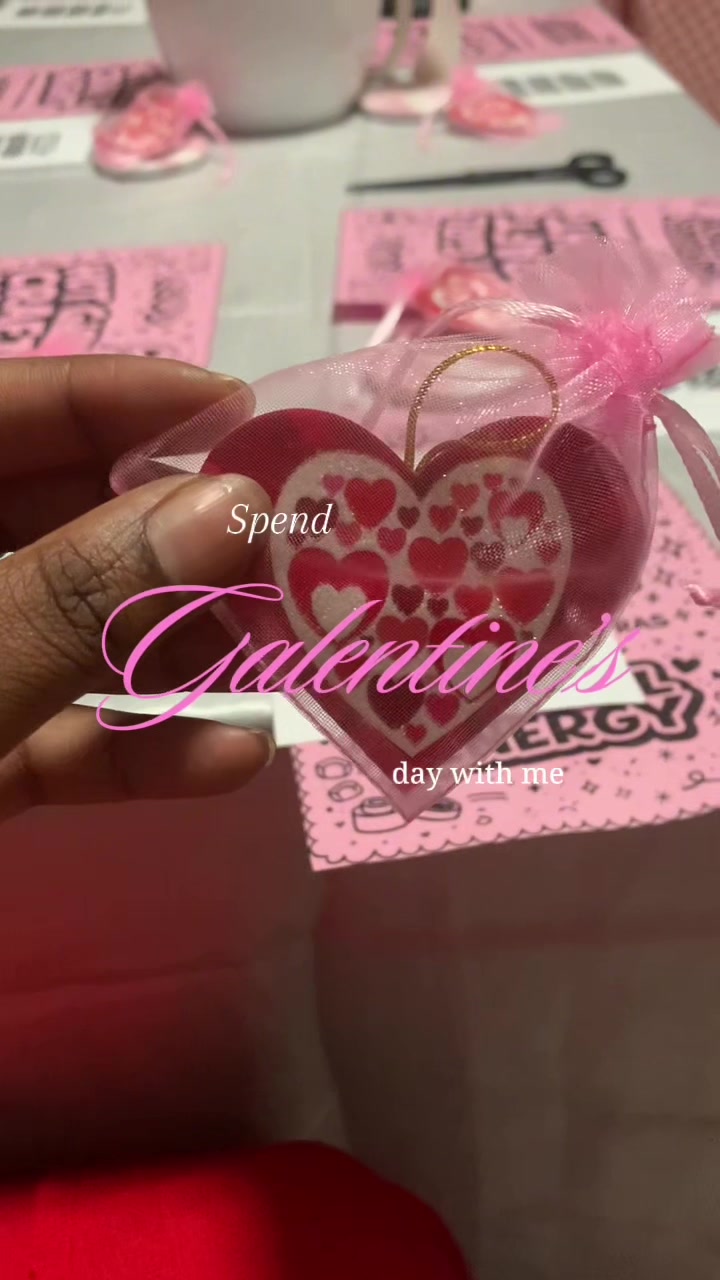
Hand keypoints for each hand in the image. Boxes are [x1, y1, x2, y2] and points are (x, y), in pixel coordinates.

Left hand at [0, 355, 272, 822]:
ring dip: (174, 645)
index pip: (5, 410)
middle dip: (176, 539)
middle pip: (55, 521)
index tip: (243, 409)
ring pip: (69, 633)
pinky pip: (56, 739)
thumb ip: (76, 597)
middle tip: (292, 549)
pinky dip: (134, 747)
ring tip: (288, 650)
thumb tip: (233, 508)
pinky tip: (228, 757)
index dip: (118, 397)